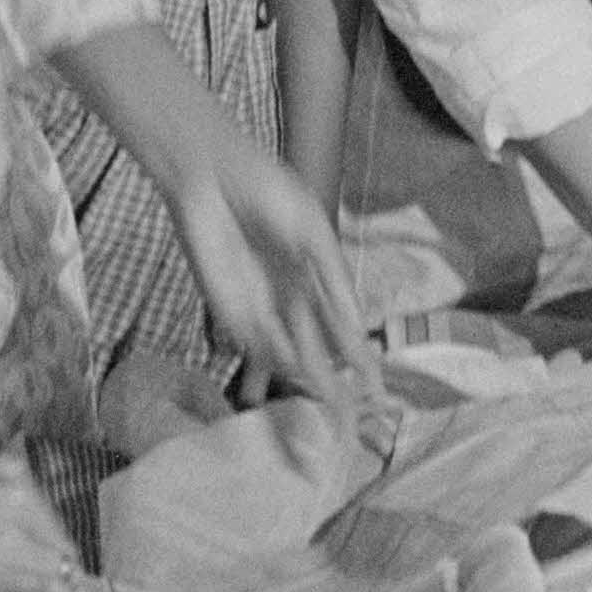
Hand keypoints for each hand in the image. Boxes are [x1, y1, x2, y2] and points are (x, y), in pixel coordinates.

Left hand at [165, 127, 374, 410]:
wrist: (213, 176)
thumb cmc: (268, 191)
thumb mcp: (314, 232)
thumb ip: (333, 279)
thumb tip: (358, 323)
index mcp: (314, 278)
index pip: (342, 328)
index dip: (360, 358)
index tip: (378, 388)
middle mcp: (289, 298)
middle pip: (315, 350)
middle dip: (332, 383)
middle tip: (350, 415)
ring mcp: (260, 305)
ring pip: (286, 353)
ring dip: (305, 378)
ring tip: (327, 403)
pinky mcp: (228, 307)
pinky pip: (256, 341)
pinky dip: (274, 357)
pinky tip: (292, 370)